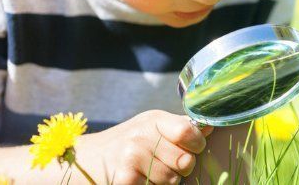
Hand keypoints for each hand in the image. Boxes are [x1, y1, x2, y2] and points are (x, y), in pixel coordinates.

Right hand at [84, 110, 213, 183]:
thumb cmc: (126, 142)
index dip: (197, 144)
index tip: (193, 148)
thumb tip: (211, 125)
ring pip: (173, 180)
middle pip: (185, 161)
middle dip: (182, 167)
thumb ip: (179, 127)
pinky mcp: (125, 181)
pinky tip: (140, 179)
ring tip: (150, 171)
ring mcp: (131, 159)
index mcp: (153, 120)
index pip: (187, 132)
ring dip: (166, 181)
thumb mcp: (151, 126)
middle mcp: (141, 136)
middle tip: (167, 163)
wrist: (87, 158)